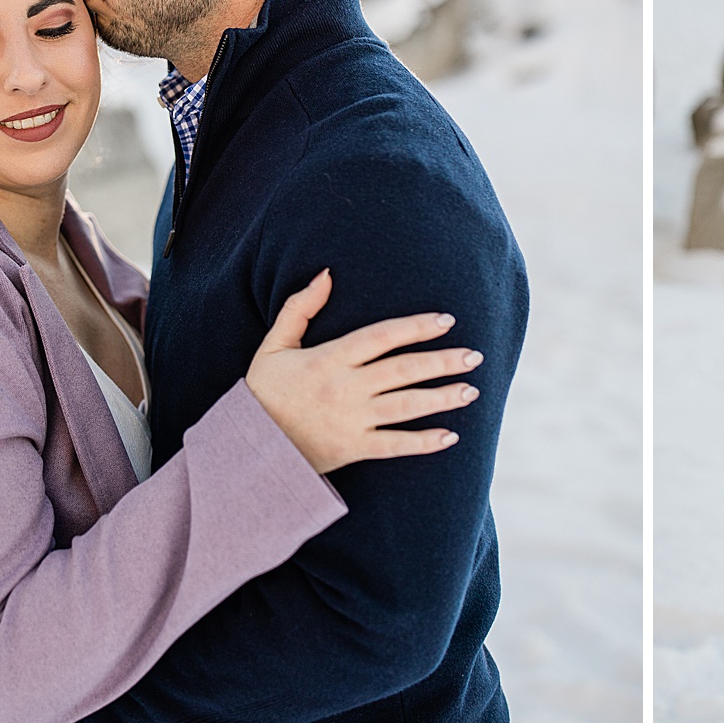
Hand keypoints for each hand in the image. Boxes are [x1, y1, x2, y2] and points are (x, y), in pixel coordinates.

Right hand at [246, 270, 481, 474]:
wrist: (248, 445)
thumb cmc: (264, 391)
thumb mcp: (274, 344)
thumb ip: (300, 308)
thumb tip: (327, 274)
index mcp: (329, 359)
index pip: (381, 337)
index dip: (415, 326)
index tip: (446, 320)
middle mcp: (345, 389)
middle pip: (403, 371)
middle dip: (441, 362)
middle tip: (474, 355)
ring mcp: (352, 421)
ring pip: (406, 407)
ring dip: (442, 398)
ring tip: (471, 389)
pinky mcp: (353, 449)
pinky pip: (395, 445)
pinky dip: (423, 443)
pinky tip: (450, 435)